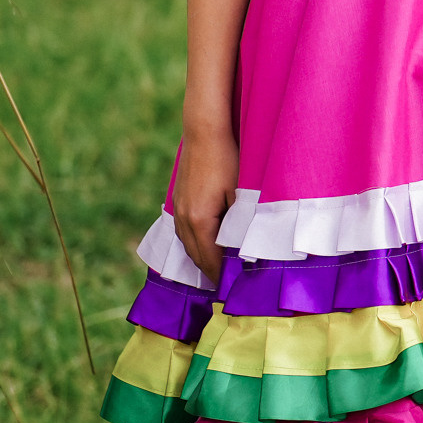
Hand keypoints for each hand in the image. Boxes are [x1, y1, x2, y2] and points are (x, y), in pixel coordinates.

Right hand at [172, 129, 239, 286]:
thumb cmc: (228, 160)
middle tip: (226, 287)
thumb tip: (244, 249)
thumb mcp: (241, 192)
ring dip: (201, 258)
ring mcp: (178, 209)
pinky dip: (194, 243)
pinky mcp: (178, 200)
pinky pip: (184, 231)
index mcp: (200, 221)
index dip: (221, 276)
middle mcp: (184, 219)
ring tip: (216, 271)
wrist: (204, 132)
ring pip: (187, 244)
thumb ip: (241, 222)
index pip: (210, 260)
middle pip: (196, 256)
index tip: (232, 290)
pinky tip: (205, 244)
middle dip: (210, 272)